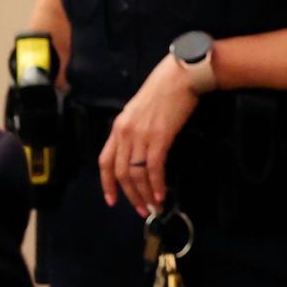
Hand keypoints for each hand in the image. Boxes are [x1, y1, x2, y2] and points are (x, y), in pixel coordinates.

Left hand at [99, 55, 201, 214]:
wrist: (180, 76)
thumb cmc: (164, 90)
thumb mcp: (140, 110)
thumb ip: (135, 130)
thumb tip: (139, 151)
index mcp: (119, 126)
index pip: (105, 161)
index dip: (107, 184)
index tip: (112, 200)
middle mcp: (125, 132)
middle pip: (122, 173)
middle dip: (131, 196)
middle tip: (141, 210)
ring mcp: (141, 135)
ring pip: (137, 174)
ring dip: (145, 194)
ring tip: (154, 207)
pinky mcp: (159, 137)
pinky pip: (153, 168)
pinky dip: (157, 184)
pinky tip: (162, 194)